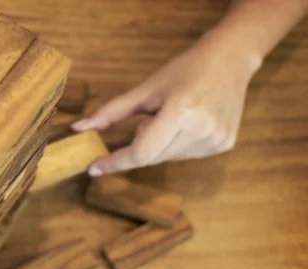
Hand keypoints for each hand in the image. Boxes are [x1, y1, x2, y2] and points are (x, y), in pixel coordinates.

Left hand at [73, 34, 258, 174]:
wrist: (230, 60)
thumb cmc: (184, 70)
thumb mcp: (146, 88)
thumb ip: (111, 112)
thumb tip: (78, 129)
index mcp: (182, 111)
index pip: (141, 152)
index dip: (115, 162)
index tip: (93, 168)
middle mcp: (202, 130)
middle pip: (152, 156)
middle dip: (140, 143)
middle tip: (151, 118)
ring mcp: (216, 140)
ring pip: (167, 158)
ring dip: (159, 144)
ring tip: (174, 115)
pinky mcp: (224, 145)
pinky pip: (185, 155)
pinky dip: (175, 144)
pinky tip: (188, 122)